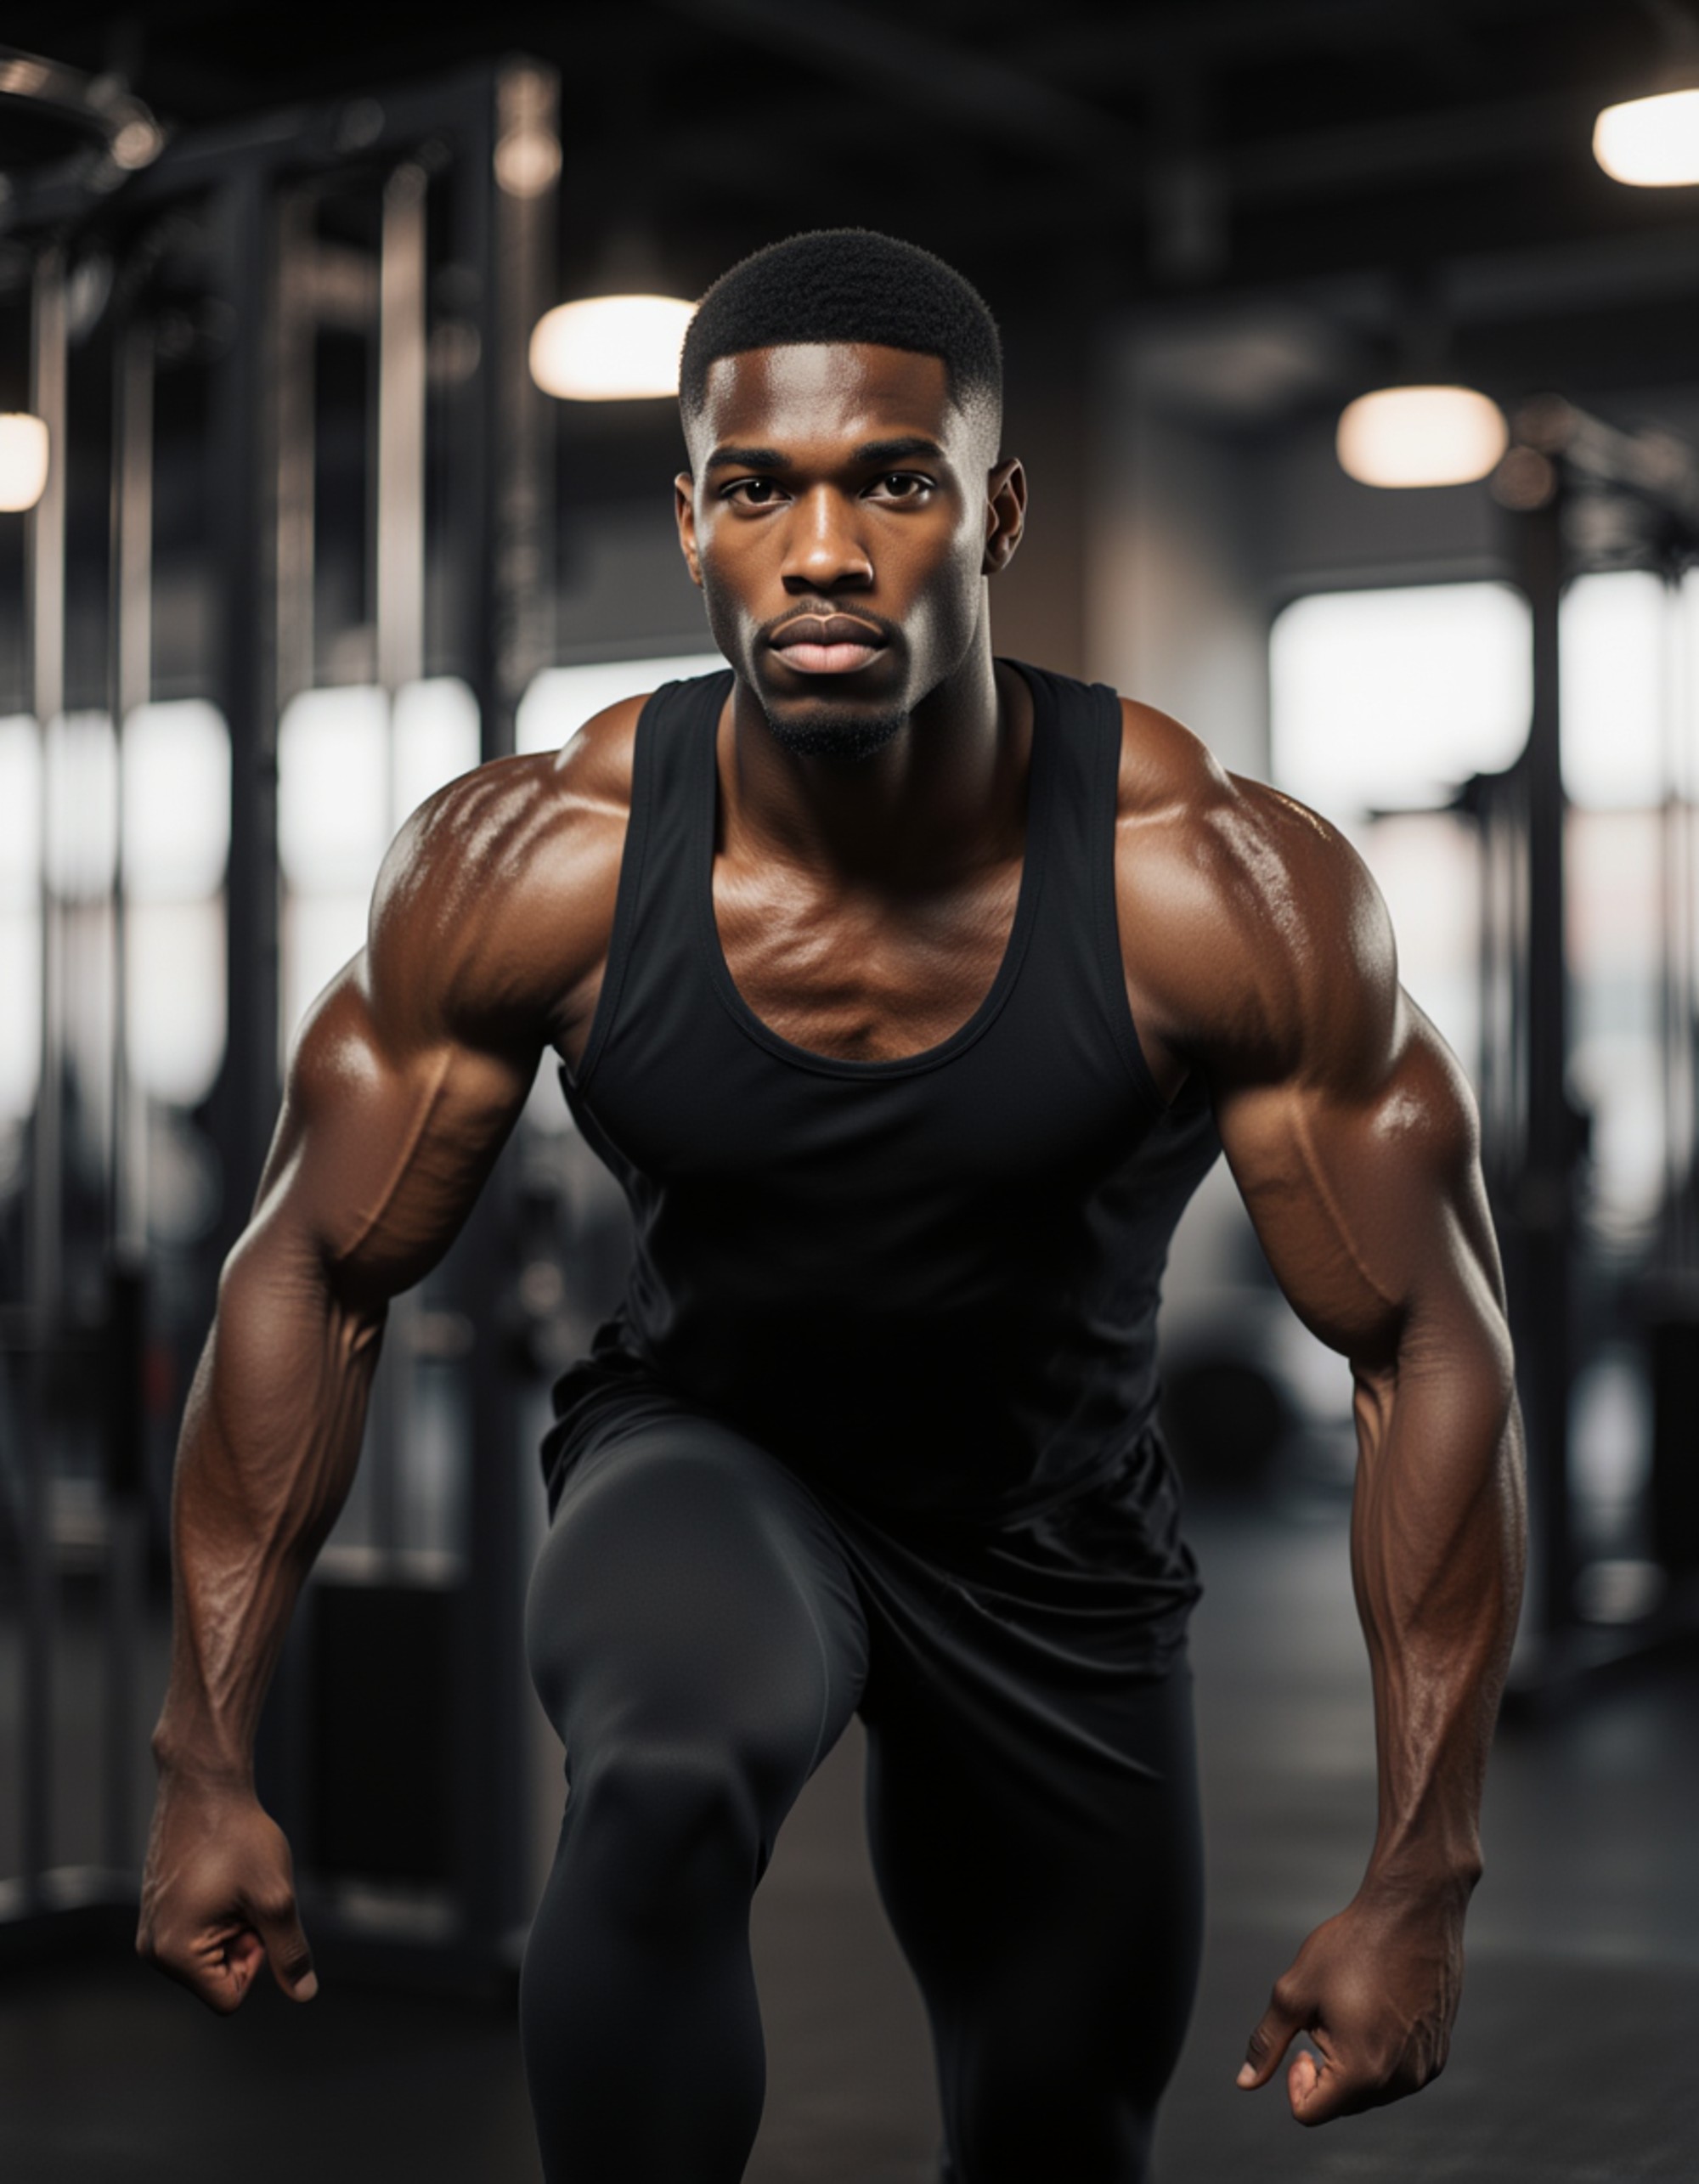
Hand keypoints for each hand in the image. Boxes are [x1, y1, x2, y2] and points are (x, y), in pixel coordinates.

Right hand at [136, 1774, 317, 2013]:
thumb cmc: (239, 1837)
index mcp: (173, 1954)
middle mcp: (153, 1949)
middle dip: (244, 1940)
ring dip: (234, 1924)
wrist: (206, 1785)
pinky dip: (221, 1910)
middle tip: (244, 1891)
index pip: (230, 1998)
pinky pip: (200, 1932)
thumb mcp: (275, 1898)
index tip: (254, 1915)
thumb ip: (289, 1951)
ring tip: (232, 1881)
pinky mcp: (158, 1910)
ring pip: (213, 1954)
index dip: (256, 1960)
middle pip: (220, 1977)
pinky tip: (221, 1875)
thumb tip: (305, 1993)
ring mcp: (152, 1929)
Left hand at [1235, 1887, 1464, 2123]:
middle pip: (1342, 2102)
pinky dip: (1381, 2051)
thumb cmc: (1352, 1945)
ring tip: (1356, 2005)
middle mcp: (1400, 2082)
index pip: (1309, 2111)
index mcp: (1361, 2072)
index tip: (1301, 2038)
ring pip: (1371, 2088)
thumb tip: (1245, 2082)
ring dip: (1353, 2059)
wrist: (1413, 1911)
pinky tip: (1380, 2004)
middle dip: (1326, 2067)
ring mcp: (1425, 2069)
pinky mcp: (1438, 2052)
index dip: (1294, 2078)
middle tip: (1328, 2013)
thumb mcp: (1295, 1991)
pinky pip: (1398, 2071)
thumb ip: (1268, 2042)